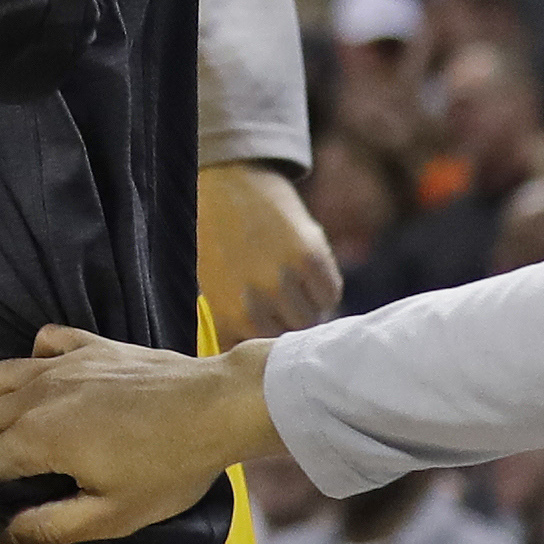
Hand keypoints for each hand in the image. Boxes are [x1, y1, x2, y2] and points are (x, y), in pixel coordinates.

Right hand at [0, 324, 281, 543]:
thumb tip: (1, 533)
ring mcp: (59, 363)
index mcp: (35, 438)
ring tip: (38, 426)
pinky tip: (62, 382)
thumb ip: (51, 526)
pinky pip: (42, 343)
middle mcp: (34, 395)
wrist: (218, 408)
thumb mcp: (114, 515)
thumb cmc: (168, 467)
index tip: (17, 500)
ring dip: (6, 405)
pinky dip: (41, 360)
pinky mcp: (86, 344)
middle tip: (29, 471)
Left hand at [197, 159, 341, 343]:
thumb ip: (232, 322)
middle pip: (289, 338)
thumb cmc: (216, 239)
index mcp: (226, 308)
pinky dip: (324, 291)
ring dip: (309, 311)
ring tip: (297, 292)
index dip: (268, 350)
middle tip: (288, 313)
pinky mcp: (311, 258)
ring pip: (312, 319)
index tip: (273, 342)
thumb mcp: (213, 284)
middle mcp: (255, 298)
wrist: (228, 185)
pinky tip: (308, 275)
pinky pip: (330, 294)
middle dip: (290, 329)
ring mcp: (284, 278)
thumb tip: (247, 357)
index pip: (258, 351)